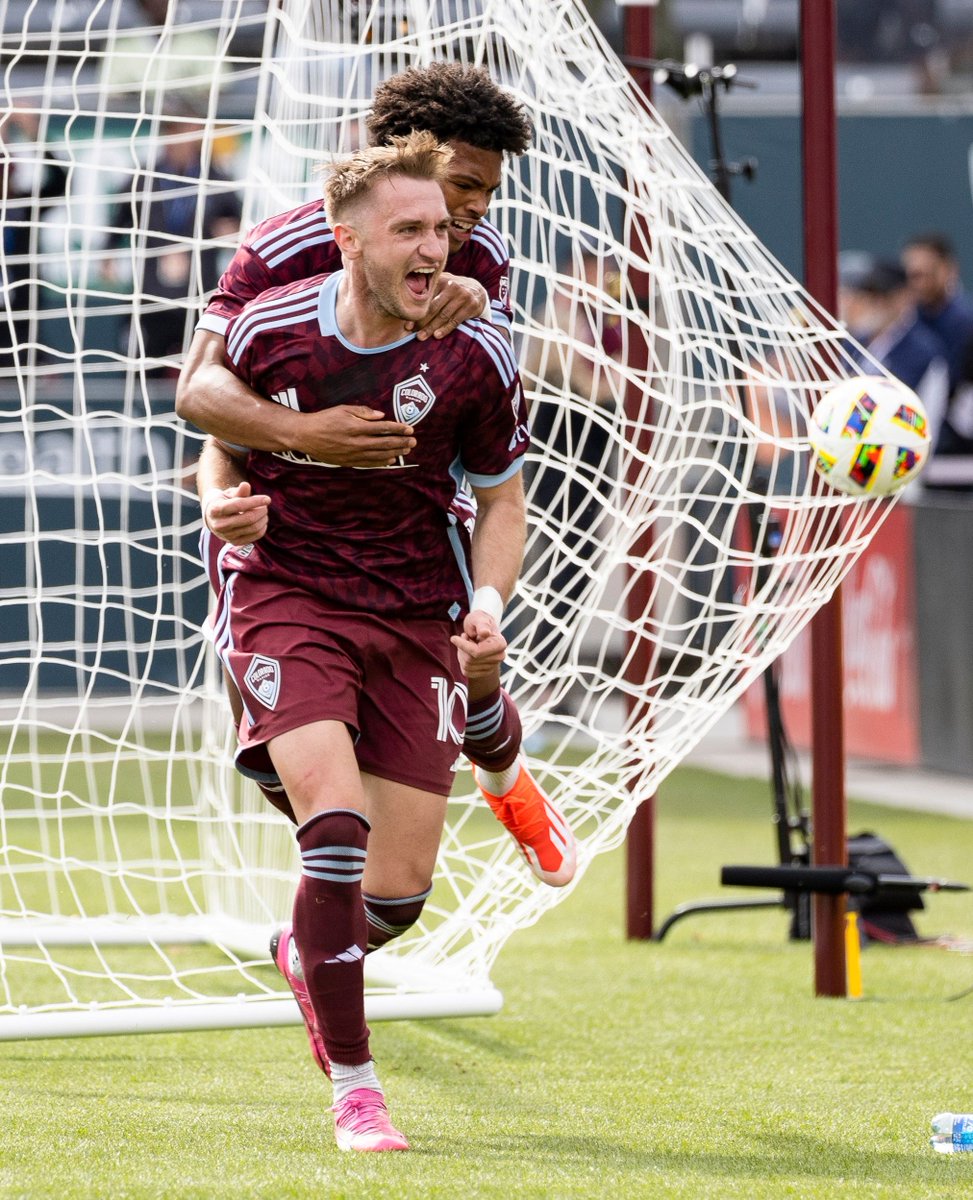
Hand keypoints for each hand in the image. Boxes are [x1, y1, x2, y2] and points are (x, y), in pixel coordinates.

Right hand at [202, 481, 270, 544]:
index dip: (255, 501)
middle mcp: (219, 524)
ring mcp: (226, 536)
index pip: (239, 505)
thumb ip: (239, 491)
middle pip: (248, 518)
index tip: (267, 499)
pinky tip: (262, 521)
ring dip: (263, 519)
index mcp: (215, 509)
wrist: (213, 518)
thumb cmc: (224, 502)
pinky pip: (254, 537)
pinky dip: (262, 529)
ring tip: (264, 512)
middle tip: (265, 506)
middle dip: (261, 511)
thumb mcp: (229, 494)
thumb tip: (246, 485)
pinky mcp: (234, 542)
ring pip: (253, 528)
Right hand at [299, 406, 415, 466]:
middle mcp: (356, 442)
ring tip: (407, 450)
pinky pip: (369, 463)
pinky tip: (391, 460)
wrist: (305, 435)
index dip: (398, 428)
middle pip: (384, 443)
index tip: (409, 428)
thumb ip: (363, 412)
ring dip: (395, 452)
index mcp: (356, 426)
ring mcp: (353, 454)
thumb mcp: (343, 409)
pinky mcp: (348, 462)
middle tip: (414, 441)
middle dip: (401, 442)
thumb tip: (382, 416)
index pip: (383, 428)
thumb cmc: (324, 419)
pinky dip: (382, 462)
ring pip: (379, 455)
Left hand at [405, 274, 487, 340]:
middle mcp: (452, 286)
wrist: (477, 291)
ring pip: (444, 315)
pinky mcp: (471, 306)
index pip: (426, 299)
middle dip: (422, 322)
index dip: (416, 313)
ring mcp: (463, 296)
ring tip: (422, 337)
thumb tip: (405, 305)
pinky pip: (455, 320)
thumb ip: (429, 292)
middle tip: (413, 333)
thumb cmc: (452, 291)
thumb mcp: (442, 286)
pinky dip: (446, 329)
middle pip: (434, 308)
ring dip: (431, 328)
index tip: (407, 325)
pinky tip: (437, 336)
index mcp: (442, 280)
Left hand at [450, 609, 507, 678]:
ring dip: (462, 654)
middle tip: (466, 637)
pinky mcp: (484, 672)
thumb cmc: (479, 622)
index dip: (463, 645)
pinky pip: (466, 671)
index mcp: (500, 644)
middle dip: (463, 648)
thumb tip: (485, 632)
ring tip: (468, 643)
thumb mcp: (478, 618)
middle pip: (470, 660)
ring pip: (467, 666)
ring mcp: (493, 666)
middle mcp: (499, 657)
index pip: (477, 652)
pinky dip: (463, 661)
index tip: (453, 638)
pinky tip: (467, 652)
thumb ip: (481, 625)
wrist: (481, 630)